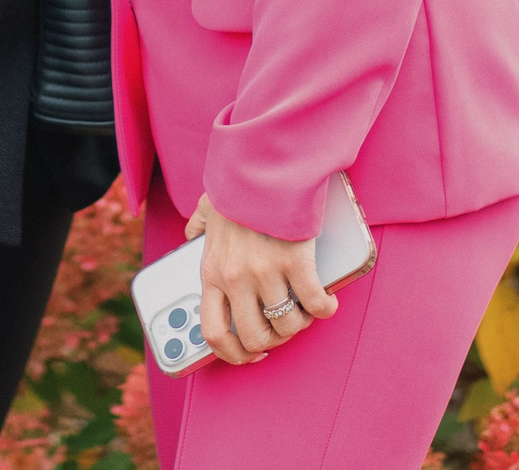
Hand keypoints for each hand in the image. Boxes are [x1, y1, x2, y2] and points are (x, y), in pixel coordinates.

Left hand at [186, 192, 336, 363]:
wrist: (263, 165)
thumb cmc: (239, 187)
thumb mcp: (207, 210)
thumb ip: (198, 226)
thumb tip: (191, 232)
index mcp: (212, 272)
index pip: (213, 332)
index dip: (234, 354)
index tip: (251, 353)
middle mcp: (235, 279)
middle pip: (255, 337)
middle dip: (273, 340)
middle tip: (283, 328)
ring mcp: (265, 273)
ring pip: (288, 325)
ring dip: (300, 324)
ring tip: (305, 311)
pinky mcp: (295, 262)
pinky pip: (316, 304)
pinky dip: (325, 309)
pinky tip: (327, 302)